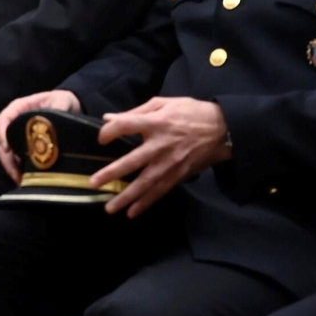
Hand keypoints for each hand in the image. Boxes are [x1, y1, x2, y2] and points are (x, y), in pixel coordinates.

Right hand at [0, 89, 81, 183]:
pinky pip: (17, 159)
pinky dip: (19, 170)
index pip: (3, 120)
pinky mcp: (25, 147)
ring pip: (7, 153)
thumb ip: (58, 107)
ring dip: (12, 168)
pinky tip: (26, 179)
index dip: (1, 134)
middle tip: (16, 175)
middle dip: (7, 159)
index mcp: (19, 108)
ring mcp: (19, 135)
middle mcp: (15, 122)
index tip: (7, 149)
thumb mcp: (62, 101)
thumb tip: (57, 118)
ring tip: (21, 181)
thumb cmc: (61, 101)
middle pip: (2, 141)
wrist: (68, 107)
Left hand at [91, 96, 230, 216]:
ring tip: (110, 208)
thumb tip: (109, 118)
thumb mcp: (164, 103)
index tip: (101, 139)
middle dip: (112, 173)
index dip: (110, 131)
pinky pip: (160, 191)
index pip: (126, 126)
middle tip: (93, 183)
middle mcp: (161, 144)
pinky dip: (146, 202)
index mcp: (156, 122)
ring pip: (145, 182)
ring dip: (126, 196)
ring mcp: (170, 162)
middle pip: (132, 161)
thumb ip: (136, 111)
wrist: (222, 129)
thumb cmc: (190, 112)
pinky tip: (132, 212)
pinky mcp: (179, 174)